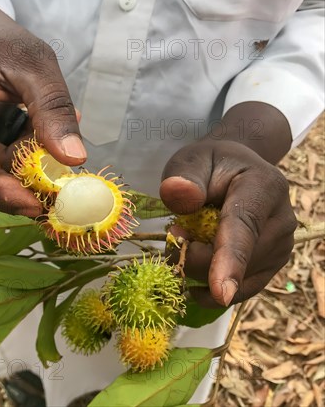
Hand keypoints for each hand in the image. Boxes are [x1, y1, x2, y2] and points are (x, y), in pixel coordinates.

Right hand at [0, 0, 84, 216]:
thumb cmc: (3, 41)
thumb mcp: (34, 63)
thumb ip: (52, 107)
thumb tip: (73, 158)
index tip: (31, 204)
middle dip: (12, 188)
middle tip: (54, 199)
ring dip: (20, 176)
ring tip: (55, 168)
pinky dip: (20, 166)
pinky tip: (44, 156)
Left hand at [159, 103, 296, 306]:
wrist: (235, 169)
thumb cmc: (209, 165)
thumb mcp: (190, 161)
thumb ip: (183, 177)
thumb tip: (177, 195)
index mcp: (263, 187)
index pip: (244, 228)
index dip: (230, 261)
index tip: (220, 292)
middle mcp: (282, 219)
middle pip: (239, 259)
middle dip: (197, 258)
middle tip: (173, 233)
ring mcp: (282, 245)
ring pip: (239, 280)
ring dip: (203, 271)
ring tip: (187, 242)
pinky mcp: (272, 263)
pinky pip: (244, 289)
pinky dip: (214, 290)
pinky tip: (194, 283)